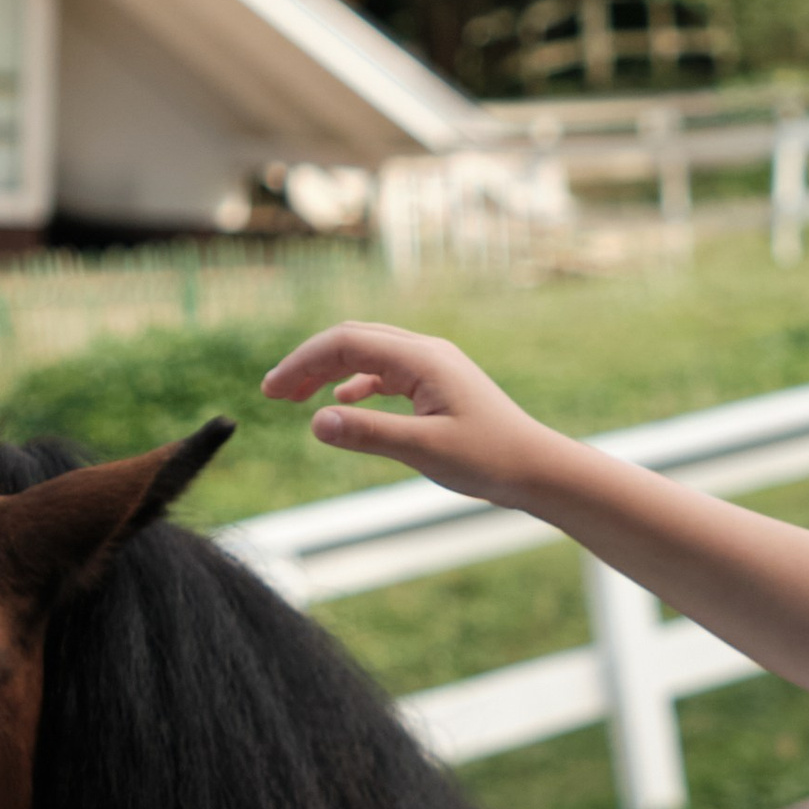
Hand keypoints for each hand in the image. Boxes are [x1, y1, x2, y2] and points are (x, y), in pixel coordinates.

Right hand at [259, 323, 560, 509]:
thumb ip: (370, 434)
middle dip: (309, 361)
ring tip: (295, 397)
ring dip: (329, 371)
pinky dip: (358, 382)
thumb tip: (317, 421)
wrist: (538, 468)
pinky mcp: (439, 385)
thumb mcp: (425, 450)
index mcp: (422, 358)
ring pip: (368, 355)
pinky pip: (387, 372)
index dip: (302, 362)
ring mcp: (434, 367)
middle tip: (272, 392)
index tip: (270, 391)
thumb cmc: (489, 458)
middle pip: (353, 340)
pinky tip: (343, 401)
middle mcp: (426, 352)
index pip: (346, 343)